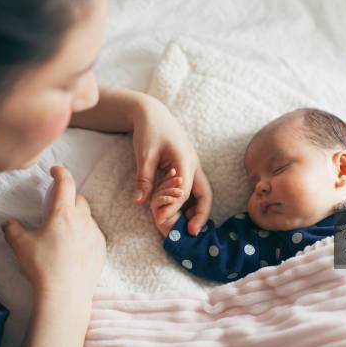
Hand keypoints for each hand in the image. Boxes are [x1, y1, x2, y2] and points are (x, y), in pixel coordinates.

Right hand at [1, 166, 105, 301]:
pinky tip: (74, 248)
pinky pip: (94, 234)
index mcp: (63, 213)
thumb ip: (13, 230)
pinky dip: (84, 235)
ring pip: (87, 218)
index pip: (66, 184)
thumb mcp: (21, 246)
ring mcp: (95, 233)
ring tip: (63, 233)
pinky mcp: (102, 247)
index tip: (56, 170)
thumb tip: (8, 223)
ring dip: (77, 219)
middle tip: (57, 207)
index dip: (61, 173)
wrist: (66, 293)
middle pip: (79, 200)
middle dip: (69, 198)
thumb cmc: (42, 266)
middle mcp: (83, 220)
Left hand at [131, 96, 211, 234]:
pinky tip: (182, 213)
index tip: (160, 221)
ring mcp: (192, 166)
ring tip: (188, 227)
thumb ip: (144, 179)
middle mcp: (193, 164)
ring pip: (202, 192)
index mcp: (184, 160)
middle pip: (205, 193)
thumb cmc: (150, 130)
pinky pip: (194, 188)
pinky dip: (191, 202)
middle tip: (191, 233)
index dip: (173, 208)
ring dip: (198, 210)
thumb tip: (140, 202)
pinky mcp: (187, 168)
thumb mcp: (144, 154)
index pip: (184, 191)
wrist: (153, 113)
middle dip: (201, 214)